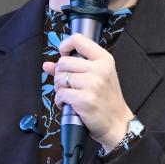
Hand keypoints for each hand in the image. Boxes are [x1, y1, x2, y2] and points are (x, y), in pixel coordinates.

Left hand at [42, 33, 133, 152]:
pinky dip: (59, 101)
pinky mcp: (84, 100)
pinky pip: (60, 94)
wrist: (117, 123)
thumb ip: (73, 67)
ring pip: (60, 78)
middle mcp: (99, 69)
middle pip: (64, 62)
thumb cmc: (106, 100)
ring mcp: (92, 84)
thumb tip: (47, 64)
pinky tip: (67, 104)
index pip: (78, 39)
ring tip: (67, 95)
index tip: (64, 57)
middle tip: (66, 85)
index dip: (65, 46)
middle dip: (59, 74)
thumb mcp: (97, 78)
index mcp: (104, 59)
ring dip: (59, 88)